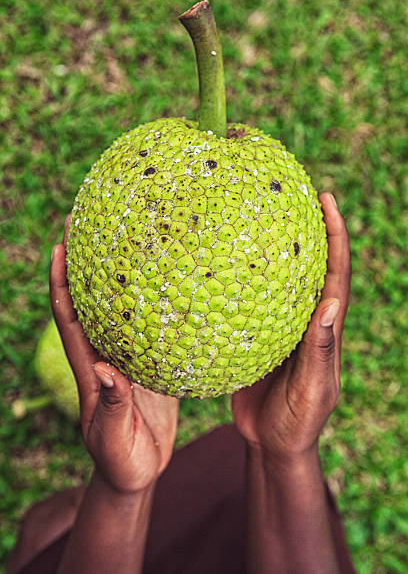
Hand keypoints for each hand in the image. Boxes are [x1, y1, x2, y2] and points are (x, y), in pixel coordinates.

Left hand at [50, 216, 178, 493]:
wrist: (138, 471)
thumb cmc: (122, 461)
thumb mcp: (114, 441)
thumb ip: (111, 408)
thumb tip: (105, 373)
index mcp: (89, 367)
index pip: (68, 316)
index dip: (60, 280)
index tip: (60, 244)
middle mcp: (103, 353)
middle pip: (89, 298)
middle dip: (85, 261)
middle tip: (92, 222)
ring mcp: (125, 355)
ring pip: (117, 306)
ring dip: (118, 274)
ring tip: (131, 238)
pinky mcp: (146, 363)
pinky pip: (146, 324)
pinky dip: (152, 299)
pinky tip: (170, 281)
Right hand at [232, 192, 350, 461]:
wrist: (273, 444)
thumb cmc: (299, 423)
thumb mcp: (312, 391)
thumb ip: (319, 352)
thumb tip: (331, 304)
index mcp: (325, 329)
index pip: (335, 273)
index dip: (335, 236)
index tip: (328, 200)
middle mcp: (305, 320)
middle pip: (310, 264)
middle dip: (307, 227)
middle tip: (292, 191)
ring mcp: (280, 326)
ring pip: (280, 278)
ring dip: (273, 247)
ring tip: (255, 215)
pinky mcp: (257, 335)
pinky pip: (250, 299)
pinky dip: (241, 278)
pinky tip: (219, 264)